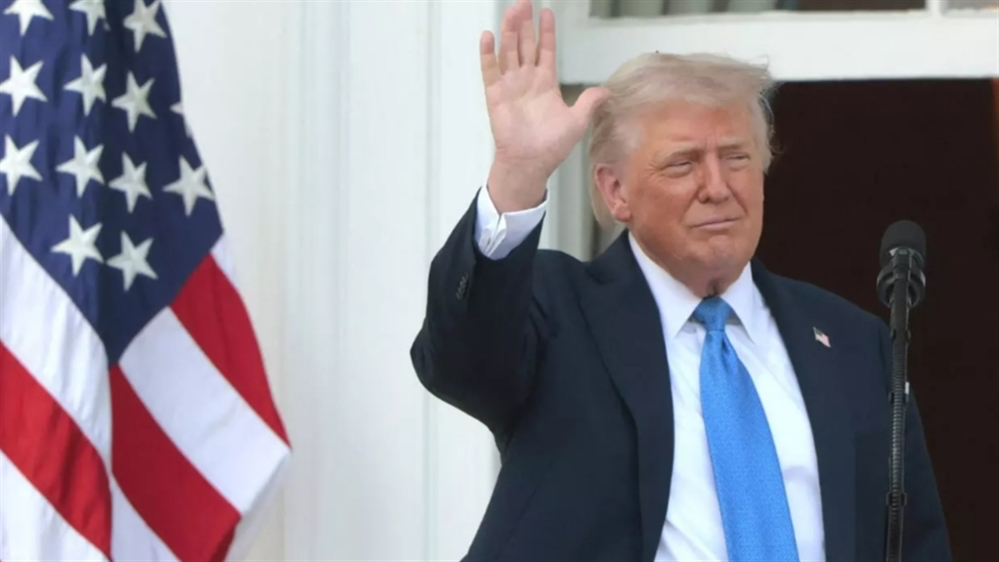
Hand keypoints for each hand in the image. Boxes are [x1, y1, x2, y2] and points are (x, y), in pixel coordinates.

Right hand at [481, 0, 610, 212]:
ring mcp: (510, 86)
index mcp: (545, 83)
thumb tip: (606, 92)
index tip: (546, 12)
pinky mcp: (495, 95)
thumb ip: (589, 102)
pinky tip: (488, 36)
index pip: (545, 50)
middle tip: (524, 1)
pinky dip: (488, 54)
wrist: (531, 163)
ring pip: (509, 51)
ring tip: (512, 10)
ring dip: (509, 31)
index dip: (545, 31)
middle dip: (525, 23)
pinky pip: (490, 70)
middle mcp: (526, 80)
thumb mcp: (577, 121)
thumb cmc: (551, 146)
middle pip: (524, 44)